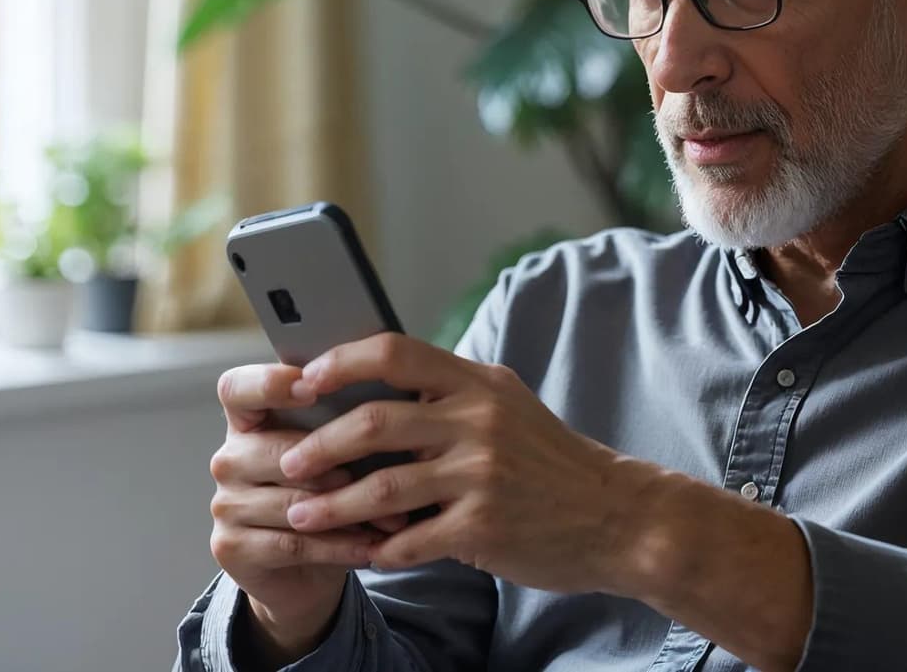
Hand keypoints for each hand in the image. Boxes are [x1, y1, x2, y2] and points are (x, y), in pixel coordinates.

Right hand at [207, 362, 408, 650]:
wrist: (305, 568)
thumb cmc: (327, 493)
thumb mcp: (337, 453)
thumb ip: (345, 425)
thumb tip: (391, 408)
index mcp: (248, 420)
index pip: (238, 388)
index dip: (269, 384)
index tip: (312, 388)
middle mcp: (229, 457)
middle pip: (277, 451)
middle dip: (339, 467)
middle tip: (393, 479)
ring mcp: (225, 503)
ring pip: (292, 503)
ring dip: (348, 512)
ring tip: (393, 518)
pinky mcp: (230, 546)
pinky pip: (291, 543)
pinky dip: (337, 546)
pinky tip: (370, 547)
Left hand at [277, 334, 663, 595]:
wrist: (618, 516)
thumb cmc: (551, 461)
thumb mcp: (508, 405)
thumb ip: (451, 393)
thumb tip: (376, 381)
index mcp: (478, 384)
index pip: (395, 353)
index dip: (340, 363)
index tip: (303, 382)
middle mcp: (477, 422)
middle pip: (373, 422)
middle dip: (319, 445)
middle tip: (288, 461)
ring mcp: (480, 476)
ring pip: (380, 489)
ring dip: (331, 506)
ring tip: (300, 516)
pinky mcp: (483, 527)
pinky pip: (410, 541)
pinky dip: (378, 550)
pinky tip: (361, 554)